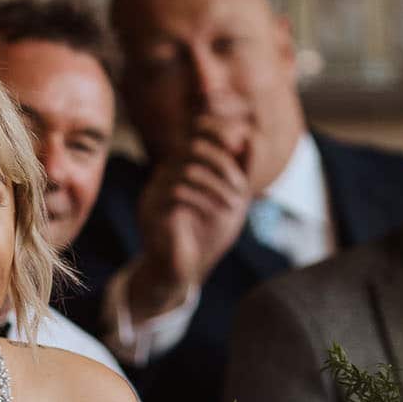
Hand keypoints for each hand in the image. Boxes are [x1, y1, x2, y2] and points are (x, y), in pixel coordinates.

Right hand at [128, 116, 254, 316]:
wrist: (183, 272)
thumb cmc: (208, 234)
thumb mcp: (235, 198)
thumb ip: (244, 169)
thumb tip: (251, 136)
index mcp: (185, 166)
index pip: (197, 130)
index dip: (220, 130)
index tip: (241, 147)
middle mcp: (166, 174)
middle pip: (193, 145)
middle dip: (225, 164)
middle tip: (241, 187)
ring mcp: (155, 192)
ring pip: (189, 169)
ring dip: (220, 185)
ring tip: (234, 204)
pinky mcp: (151, 212)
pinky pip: (177, 193)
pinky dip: (207, 200)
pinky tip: (220, 214)